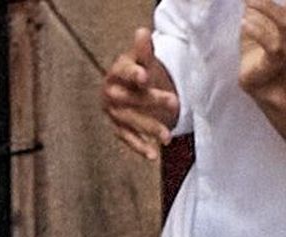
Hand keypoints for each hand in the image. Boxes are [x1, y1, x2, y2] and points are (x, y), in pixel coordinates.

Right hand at [101, 27, 178, 160]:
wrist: (127, 89)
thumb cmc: (136, 72)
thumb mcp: (141, 60)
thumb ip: (144, 50)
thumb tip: (143, 32)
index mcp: (117, 72)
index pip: (124, 71)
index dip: (133, 74)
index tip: (145, 76)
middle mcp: (111, 92)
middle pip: (130, 98)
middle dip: (152, 101)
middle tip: (174, 102)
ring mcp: (113, 112)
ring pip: (131, 121)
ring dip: (149, 128)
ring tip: (168, 136)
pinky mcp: (118, 128)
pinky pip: (128, 139)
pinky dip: (140, 147)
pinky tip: (153, 155)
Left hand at [239, 0, 285, 89]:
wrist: (257, 77)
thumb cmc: (259, 41)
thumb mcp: (255, 12)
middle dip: (274, 0)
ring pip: (285, 25)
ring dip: (265, 8)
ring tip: (248, 2)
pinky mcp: (274, 62)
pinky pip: (272, 45)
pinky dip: (257, 29)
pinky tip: (245, 22)